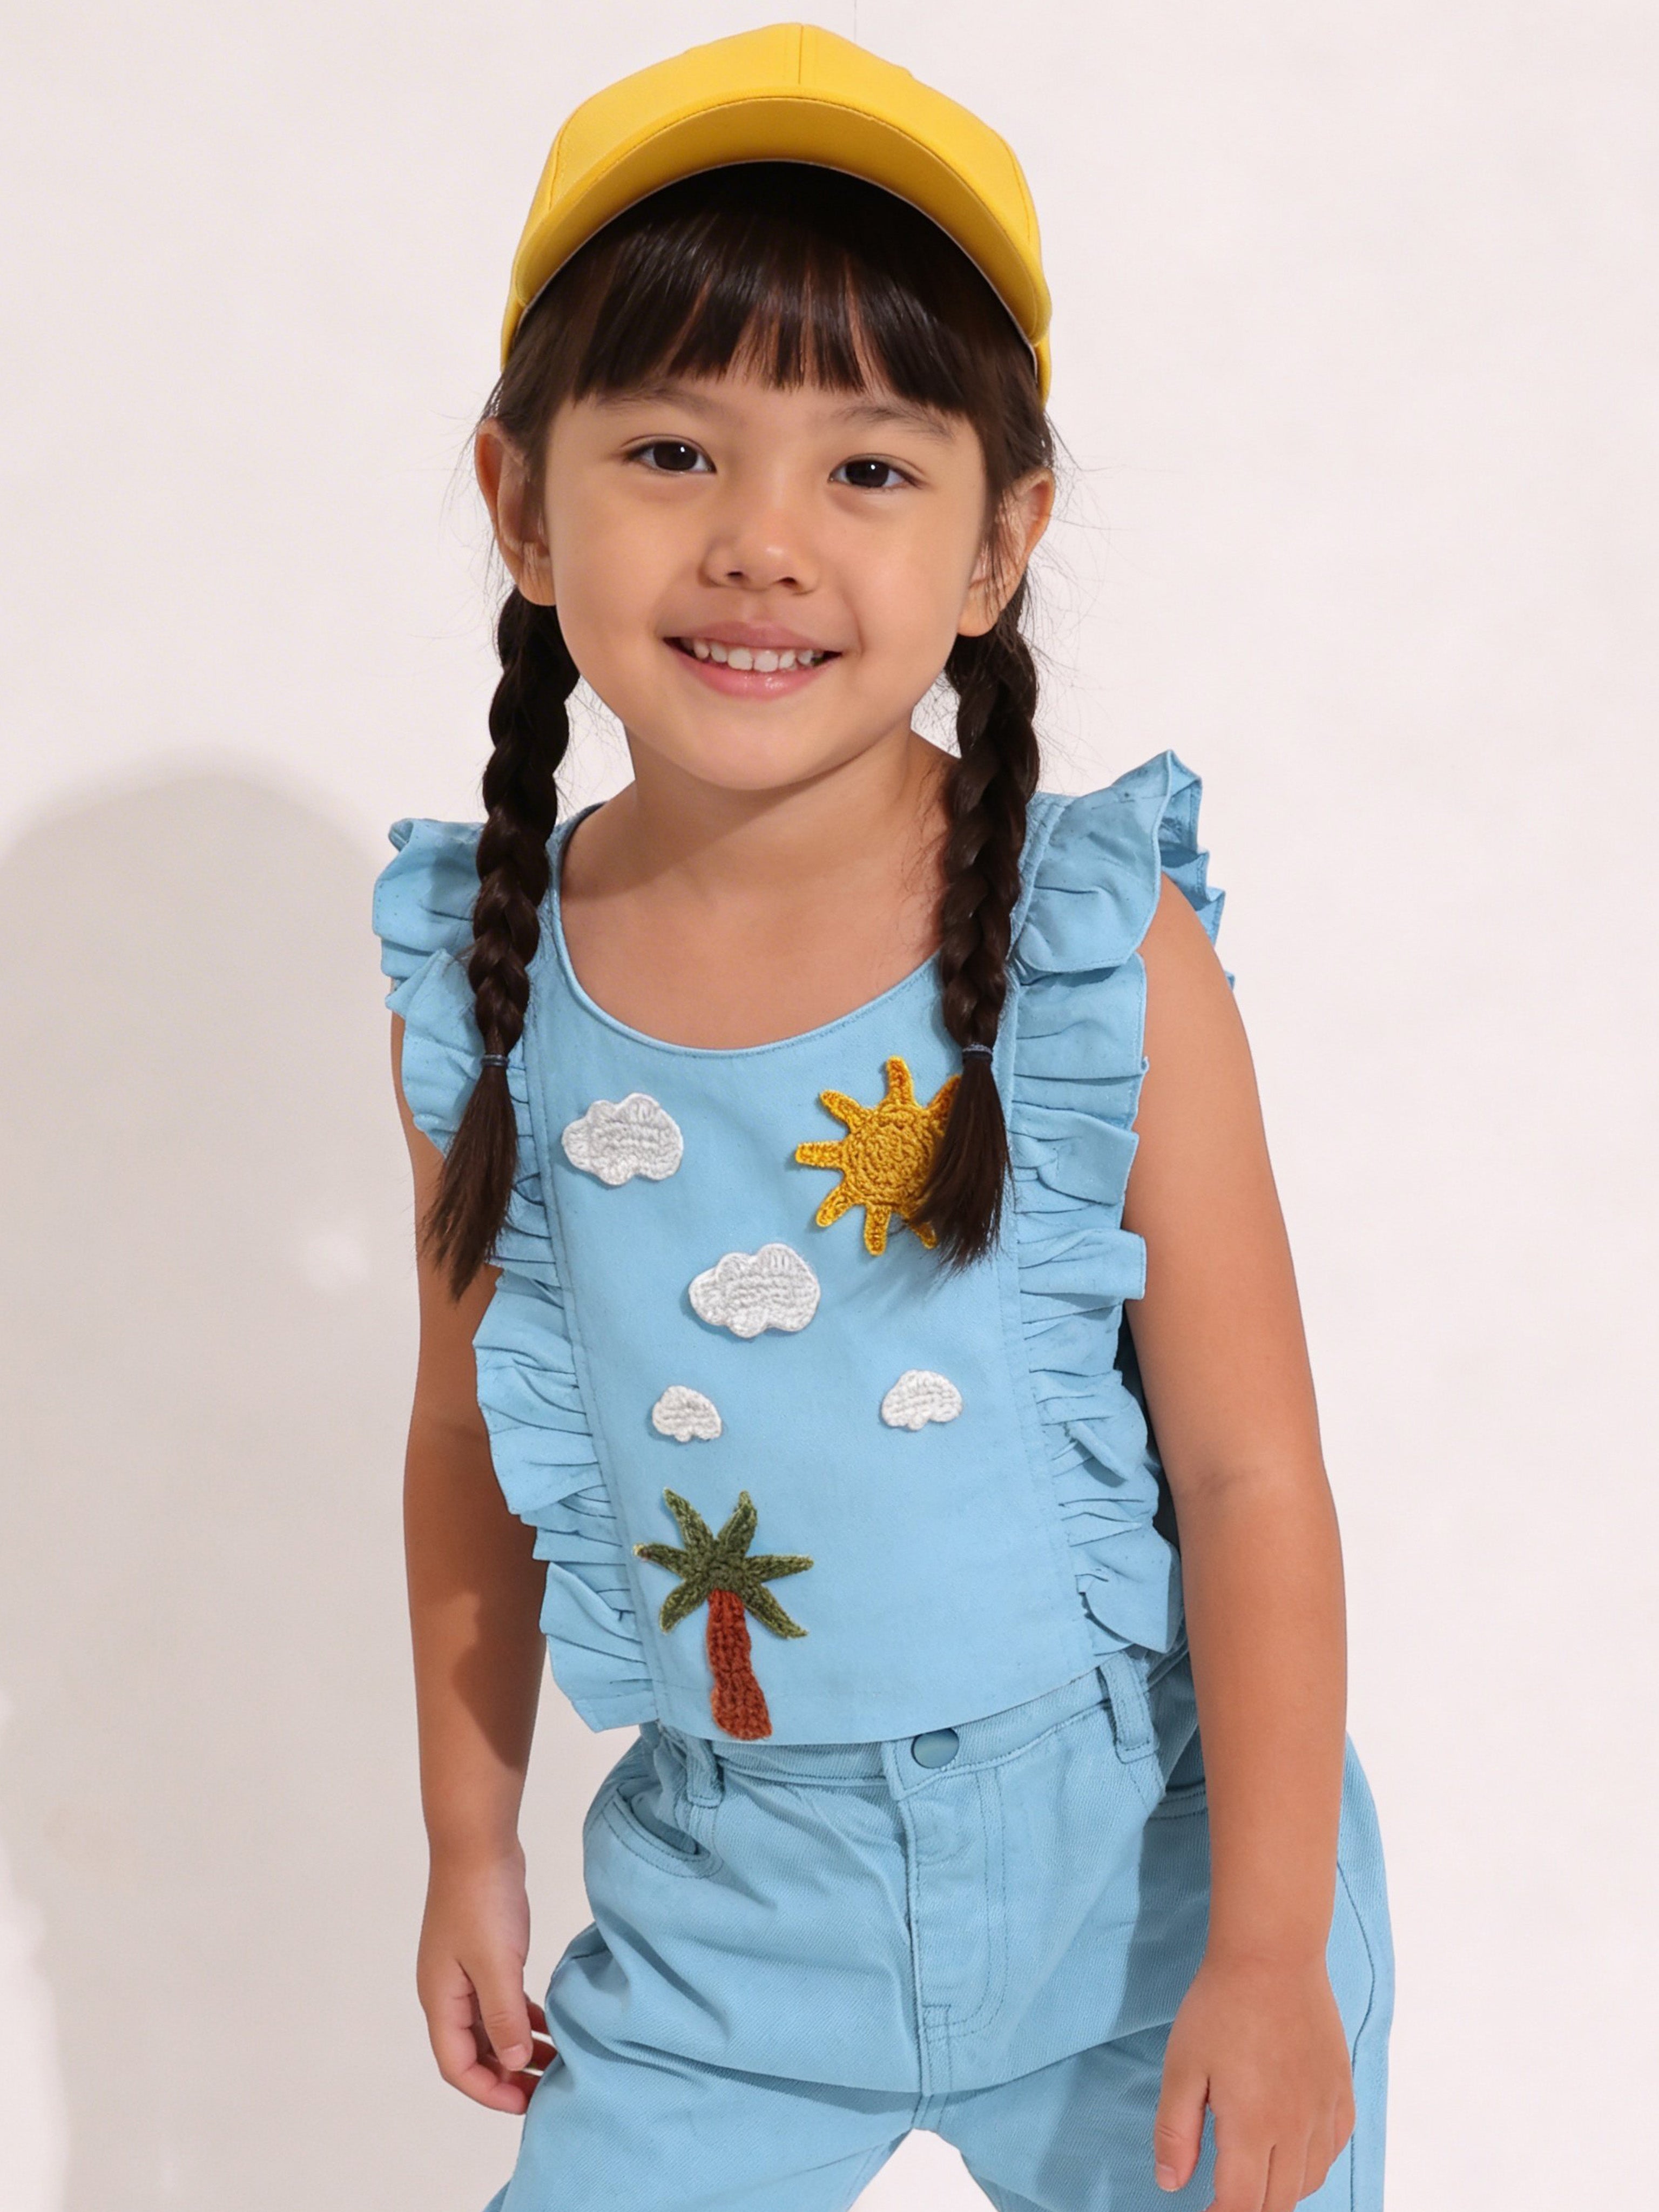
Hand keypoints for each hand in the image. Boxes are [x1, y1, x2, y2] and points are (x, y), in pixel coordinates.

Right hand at [417, 1841, 555, 2112]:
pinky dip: (522, 2017)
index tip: (526, 2103)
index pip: (458, 2067)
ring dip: (517, 2048)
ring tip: (557, 2062)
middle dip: (507, 2077)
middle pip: (473, 2053)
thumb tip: (512, 2066)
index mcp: (441, 2001)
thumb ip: (504, 2017)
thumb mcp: (496, 1964)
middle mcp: (448, 1993)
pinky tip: (548, 2024)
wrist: (477, 1843)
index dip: (489, 2092)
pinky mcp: (483, 1955)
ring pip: (490, 2028)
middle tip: (548, 2090)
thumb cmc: (481, 1901)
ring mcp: (464, 1974)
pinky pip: (500, 2001)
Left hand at [1152, 1951, 1354, 2209]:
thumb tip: (1171, 2184)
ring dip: (1281, 2190)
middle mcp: (1295, 2128)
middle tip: (1225, 2195)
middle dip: (1249, 2208)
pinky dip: (1313, 2163)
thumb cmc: (1220, 2006)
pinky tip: (1293, 2150)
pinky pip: (1333, 2147)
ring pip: (1310, 2180)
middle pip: (1278, 2201)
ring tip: (1255, 2177)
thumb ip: (1175, 2132)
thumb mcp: (1181, 2067)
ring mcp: (1324, 2110)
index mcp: (1252, 2126)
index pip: (1241, 2205)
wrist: (1272, 1955)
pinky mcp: (1341, 2090)